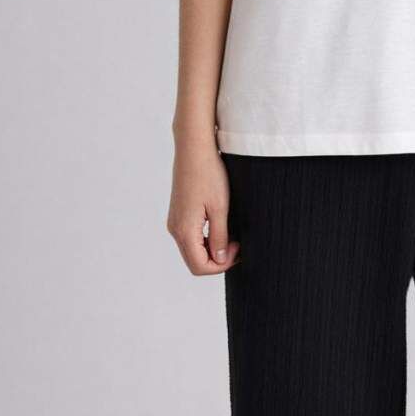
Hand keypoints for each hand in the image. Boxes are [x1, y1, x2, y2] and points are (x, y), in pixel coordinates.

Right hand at [167, 131, 240, 274]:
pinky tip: (221, 227)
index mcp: (184, 230)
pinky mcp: (179, 214)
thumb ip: (219, 237)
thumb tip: (220, 259)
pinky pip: (191, 237)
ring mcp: (175, 222)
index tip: (239, 249)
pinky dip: (206, 239)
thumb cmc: (208, 174)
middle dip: (218, 260)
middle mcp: (175, 229)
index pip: (200, 266)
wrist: (194, 149)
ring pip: (193, 250)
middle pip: (195, 262)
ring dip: (213, 250)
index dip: (222, 265)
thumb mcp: (220, 208)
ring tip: (231, 234)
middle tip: (238, 244)